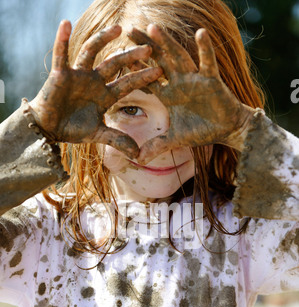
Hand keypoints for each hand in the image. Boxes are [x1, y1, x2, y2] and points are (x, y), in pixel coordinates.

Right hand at [29, 21, 161, 157]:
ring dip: (104, 39)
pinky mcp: (60, 73)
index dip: (142, 77)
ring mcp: (78, 74)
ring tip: (119, 28)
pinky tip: (66, 23)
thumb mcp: (98, 135)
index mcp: (105, 94)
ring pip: (92, 52)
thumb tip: (138, 155)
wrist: (49, 129)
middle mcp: (94, 80)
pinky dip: (62, 39)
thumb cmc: (73, 129)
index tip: (160, 71)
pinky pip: (61, 54)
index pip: (128, 83)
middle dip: (131, 56)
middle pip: (115, 64)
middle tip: (149, 48)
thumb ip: (118, 140)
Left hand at [128, 25, 255, 162]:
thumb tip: (137, 160)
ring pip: (178, 58)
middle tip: (129, 30)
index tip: (117, 56)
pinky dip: (205, 50)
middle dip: (145, 47)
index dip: (134, 69)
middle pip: (159, 61)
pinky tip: (201, 33)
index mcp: (168, 94)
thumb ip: (156, 146)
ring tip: (153, 28)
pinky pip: (208, 63)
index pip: (147, 79)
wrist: (227, 130)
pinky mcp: (212, 80)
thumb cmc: (202, 131)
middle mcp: (179, 83)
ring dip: (167, 44)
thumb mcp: (175, 140)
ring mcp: (195, 79)